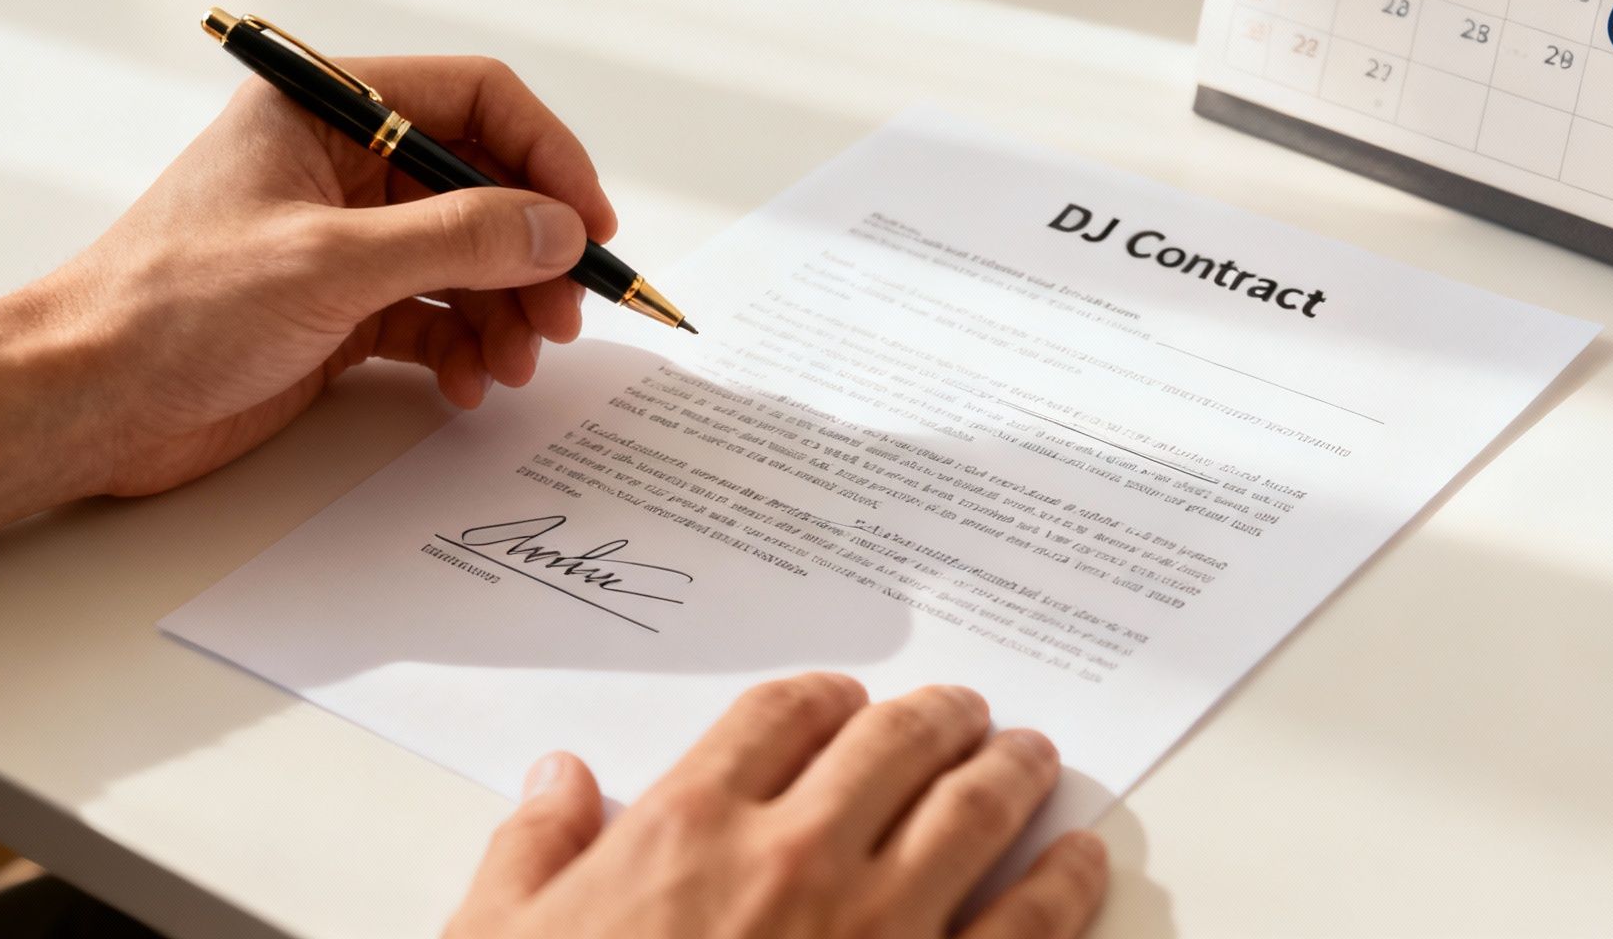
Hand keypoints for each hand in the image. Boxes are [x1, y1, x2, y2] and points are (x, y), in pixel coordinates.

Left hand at [39, 56, 617, 495]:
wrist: (83, 400)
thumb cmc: (171, 307)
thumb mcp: (331, 263)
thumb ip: (458, 240)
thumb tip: (558, 227)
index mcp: (324, 109)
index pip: (475, 101)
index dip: (547, 157)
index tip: (590, 226)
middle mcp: (339, 165)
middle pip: (480, 189)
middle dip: (531, 255)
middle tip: (565, 318)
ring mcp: (340, 240)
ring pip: (464, 260)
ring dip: (505, 312)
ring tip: (518, 365)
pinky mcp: (336, 310)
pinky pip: (431, 317)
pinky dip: (462, 350)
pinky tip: (469, 386)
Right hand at [442, 674, 1108, 938]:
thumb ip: (531, 848)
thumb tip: (556, 779)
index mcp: (689, 827)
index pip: (780, 716)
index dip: (822, 697)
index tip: (842, 702)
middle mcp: (794, 858)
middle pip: (892, 744)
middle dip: (936, 716)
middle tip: (961, 712)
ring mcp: (877, 931)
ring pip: (972, 811)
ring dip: (1008, 770)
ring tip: (1028, 756)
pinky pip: (1026, 927)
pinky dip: (1064, 882)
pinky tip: (1080, 860)